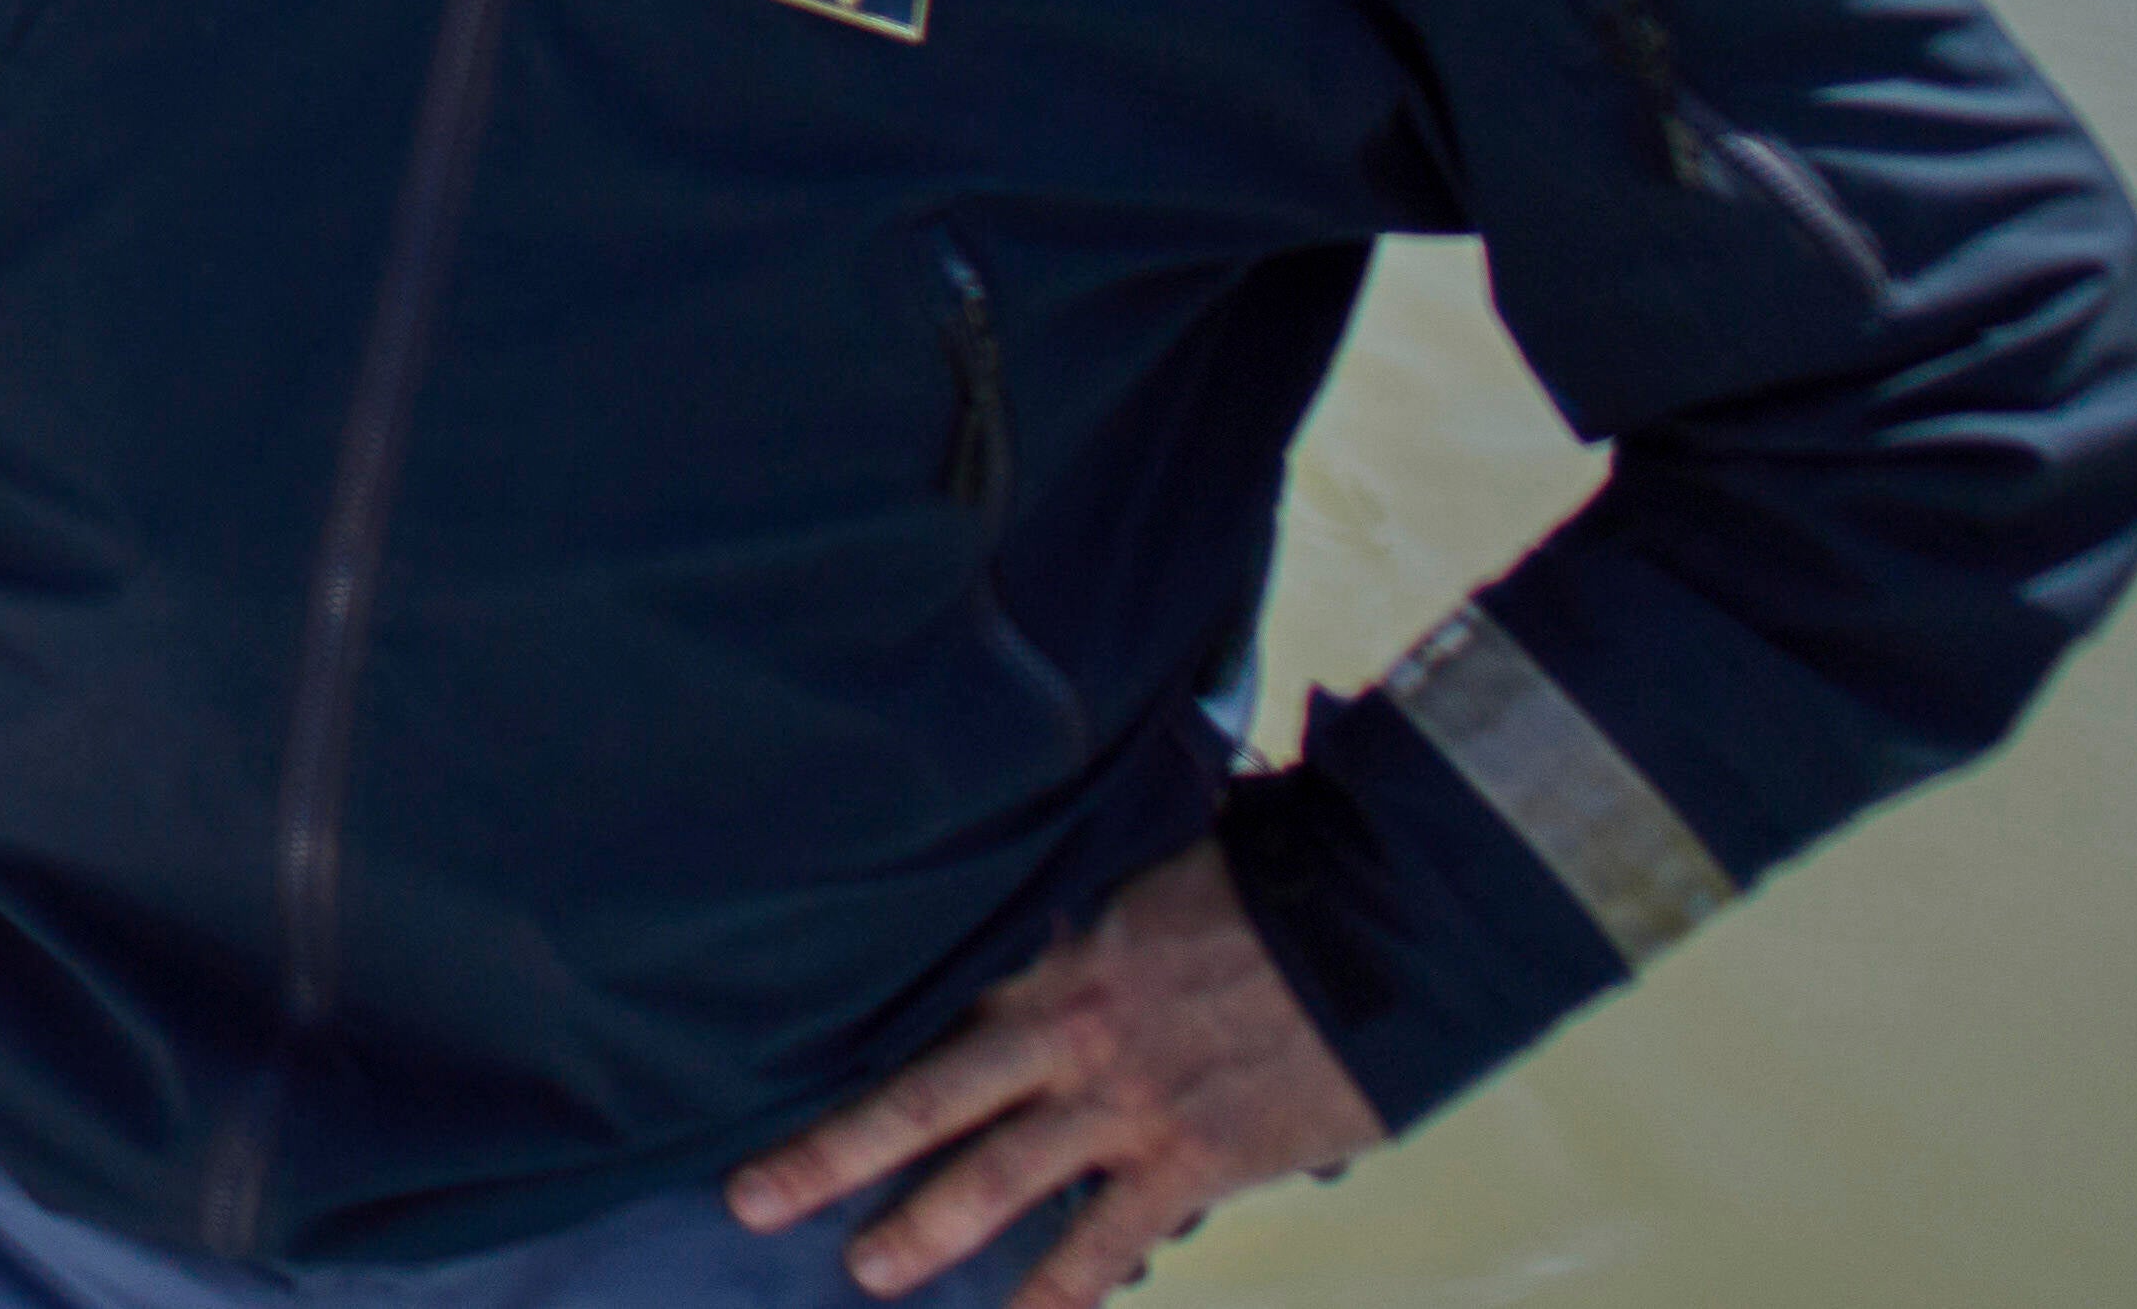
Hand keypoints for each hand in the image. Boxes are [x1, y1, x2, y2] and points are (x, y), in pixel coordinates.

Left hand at [724, 841, 1380, 1305]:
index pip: (923, 1001)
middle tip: (752, 1198)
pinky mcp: (1196, 1160)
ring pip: (999, 1182)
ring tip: (865, 1272)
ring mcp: (1126, 1105)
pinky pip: (1109, 1242)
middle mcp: (1066, 1034)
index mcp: (1046, 955)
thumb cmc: (1269, 887)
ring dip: (926, 1233)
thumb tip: (1045, 907)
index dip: (844, 1038)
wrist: (1384, 928)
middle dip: (832, 1153)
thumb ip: (1084, 906)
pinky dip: (1063, 1291)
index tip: (758, 1064)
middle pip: (923, 1100)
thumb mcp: (1149, 870)